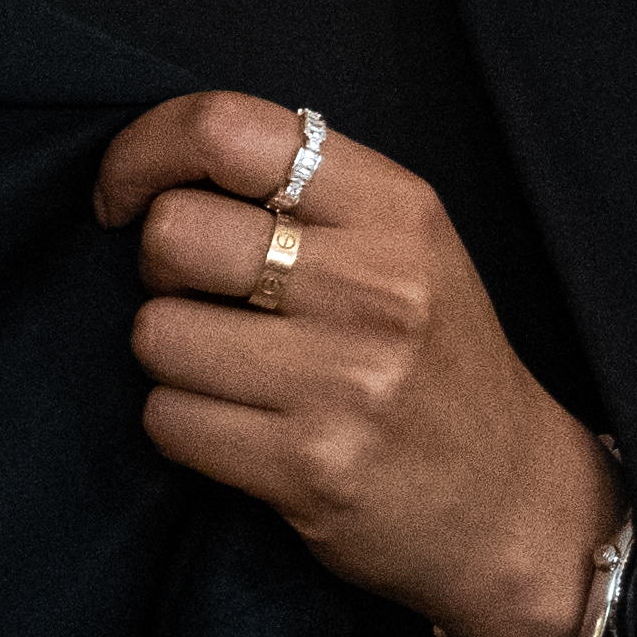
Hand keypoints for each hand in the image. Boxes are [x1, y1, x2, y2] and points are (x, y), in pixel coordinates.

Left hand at [103, 90, 614, 636]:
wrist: (515, 506)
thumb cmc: (433, 360)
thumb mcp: (404, 246)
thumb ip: (302, 190)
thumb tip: (152, 166)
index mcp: (397, 209)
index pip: (226, 130)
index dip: (142, 152)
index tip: (122, 196)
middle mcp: (377, 286)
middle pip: (173, 233)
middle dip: (157, 270)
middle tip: (202, 300)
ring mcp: (347, 380)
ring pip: (156, 332)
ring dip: (170, 358)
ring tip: (235, 374)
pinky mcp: (311, 465)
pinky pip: (167, 419)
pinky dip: (181, 426)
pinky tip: (241, 430)